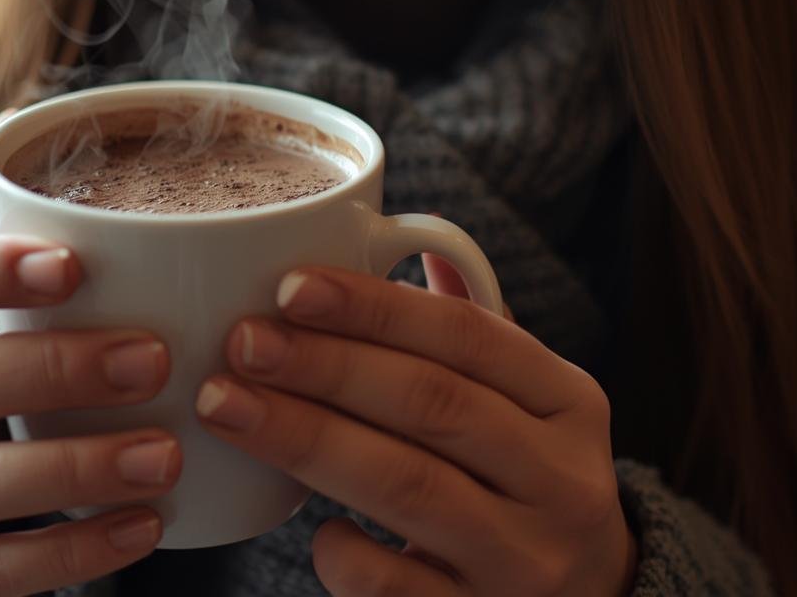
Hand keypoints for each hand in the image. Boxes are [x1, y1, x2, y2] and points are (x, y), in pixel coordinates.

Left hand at [193, 261, 636, 596]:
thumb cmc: (527, 478)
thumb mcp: (530, 402)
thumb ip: (469, 329)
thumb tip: (399, 234)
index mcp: (569, 403)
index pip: (467, 336)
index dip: (375, 308)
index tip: (289, 285)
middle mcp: (561, 479)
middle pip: (433, 404)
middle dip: (326, 367)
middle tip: (241, 341)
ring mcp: (525, 558)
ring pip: (409, 486)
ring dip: (307, 439)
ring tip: (227, 405)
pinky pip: (397, 587)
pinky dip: (343, 552)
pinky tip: (305, 522)